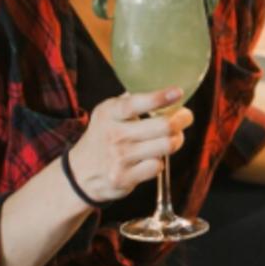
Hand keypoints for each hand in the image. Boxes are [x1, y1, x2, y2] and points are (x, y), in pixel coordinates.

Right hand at [66, 89, 192, 202]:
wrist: (79, 174)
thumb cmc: (103, 137)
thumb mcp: (108, 114)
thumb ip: (130, 101)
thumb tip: (163, 88)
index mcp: (109, 113)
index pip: (135, 104)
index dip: (159, 98)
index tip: (177, 93)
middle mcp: (114, 134)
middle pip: (163, 125)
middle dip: (181, 120)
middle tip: (185, 117)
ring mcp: (119, 158)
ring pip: (166, 146)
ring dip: (176, 140)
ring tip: (173, 137)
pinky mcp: (124, 178)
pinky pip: (157, 166)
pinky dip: (160, 162)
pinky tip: (152, 158)